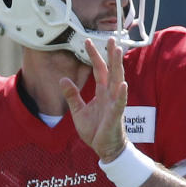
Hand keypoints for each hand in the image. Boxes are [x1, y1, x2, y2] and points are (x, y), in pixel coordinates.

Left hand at [60, 38, 127, 161]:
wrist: (104, 149)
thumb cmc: (95, 130)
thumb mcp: (78, 111)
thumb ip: (72, 95)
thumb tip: (62, 79)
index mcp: (101, 92)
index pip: (99, 70)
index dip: (94, 55)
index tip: (88, 41)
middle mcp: (110, 95)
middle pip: (111, 70)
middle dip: (110, 54)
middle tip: (110, 38)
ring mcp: (114, 104)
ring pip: (118, 81)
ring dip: (118, 66)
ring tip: (118, 51)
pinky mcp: (116, 116)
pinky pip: (120, 103)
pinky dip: (121, 94)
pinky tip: (123, 84)